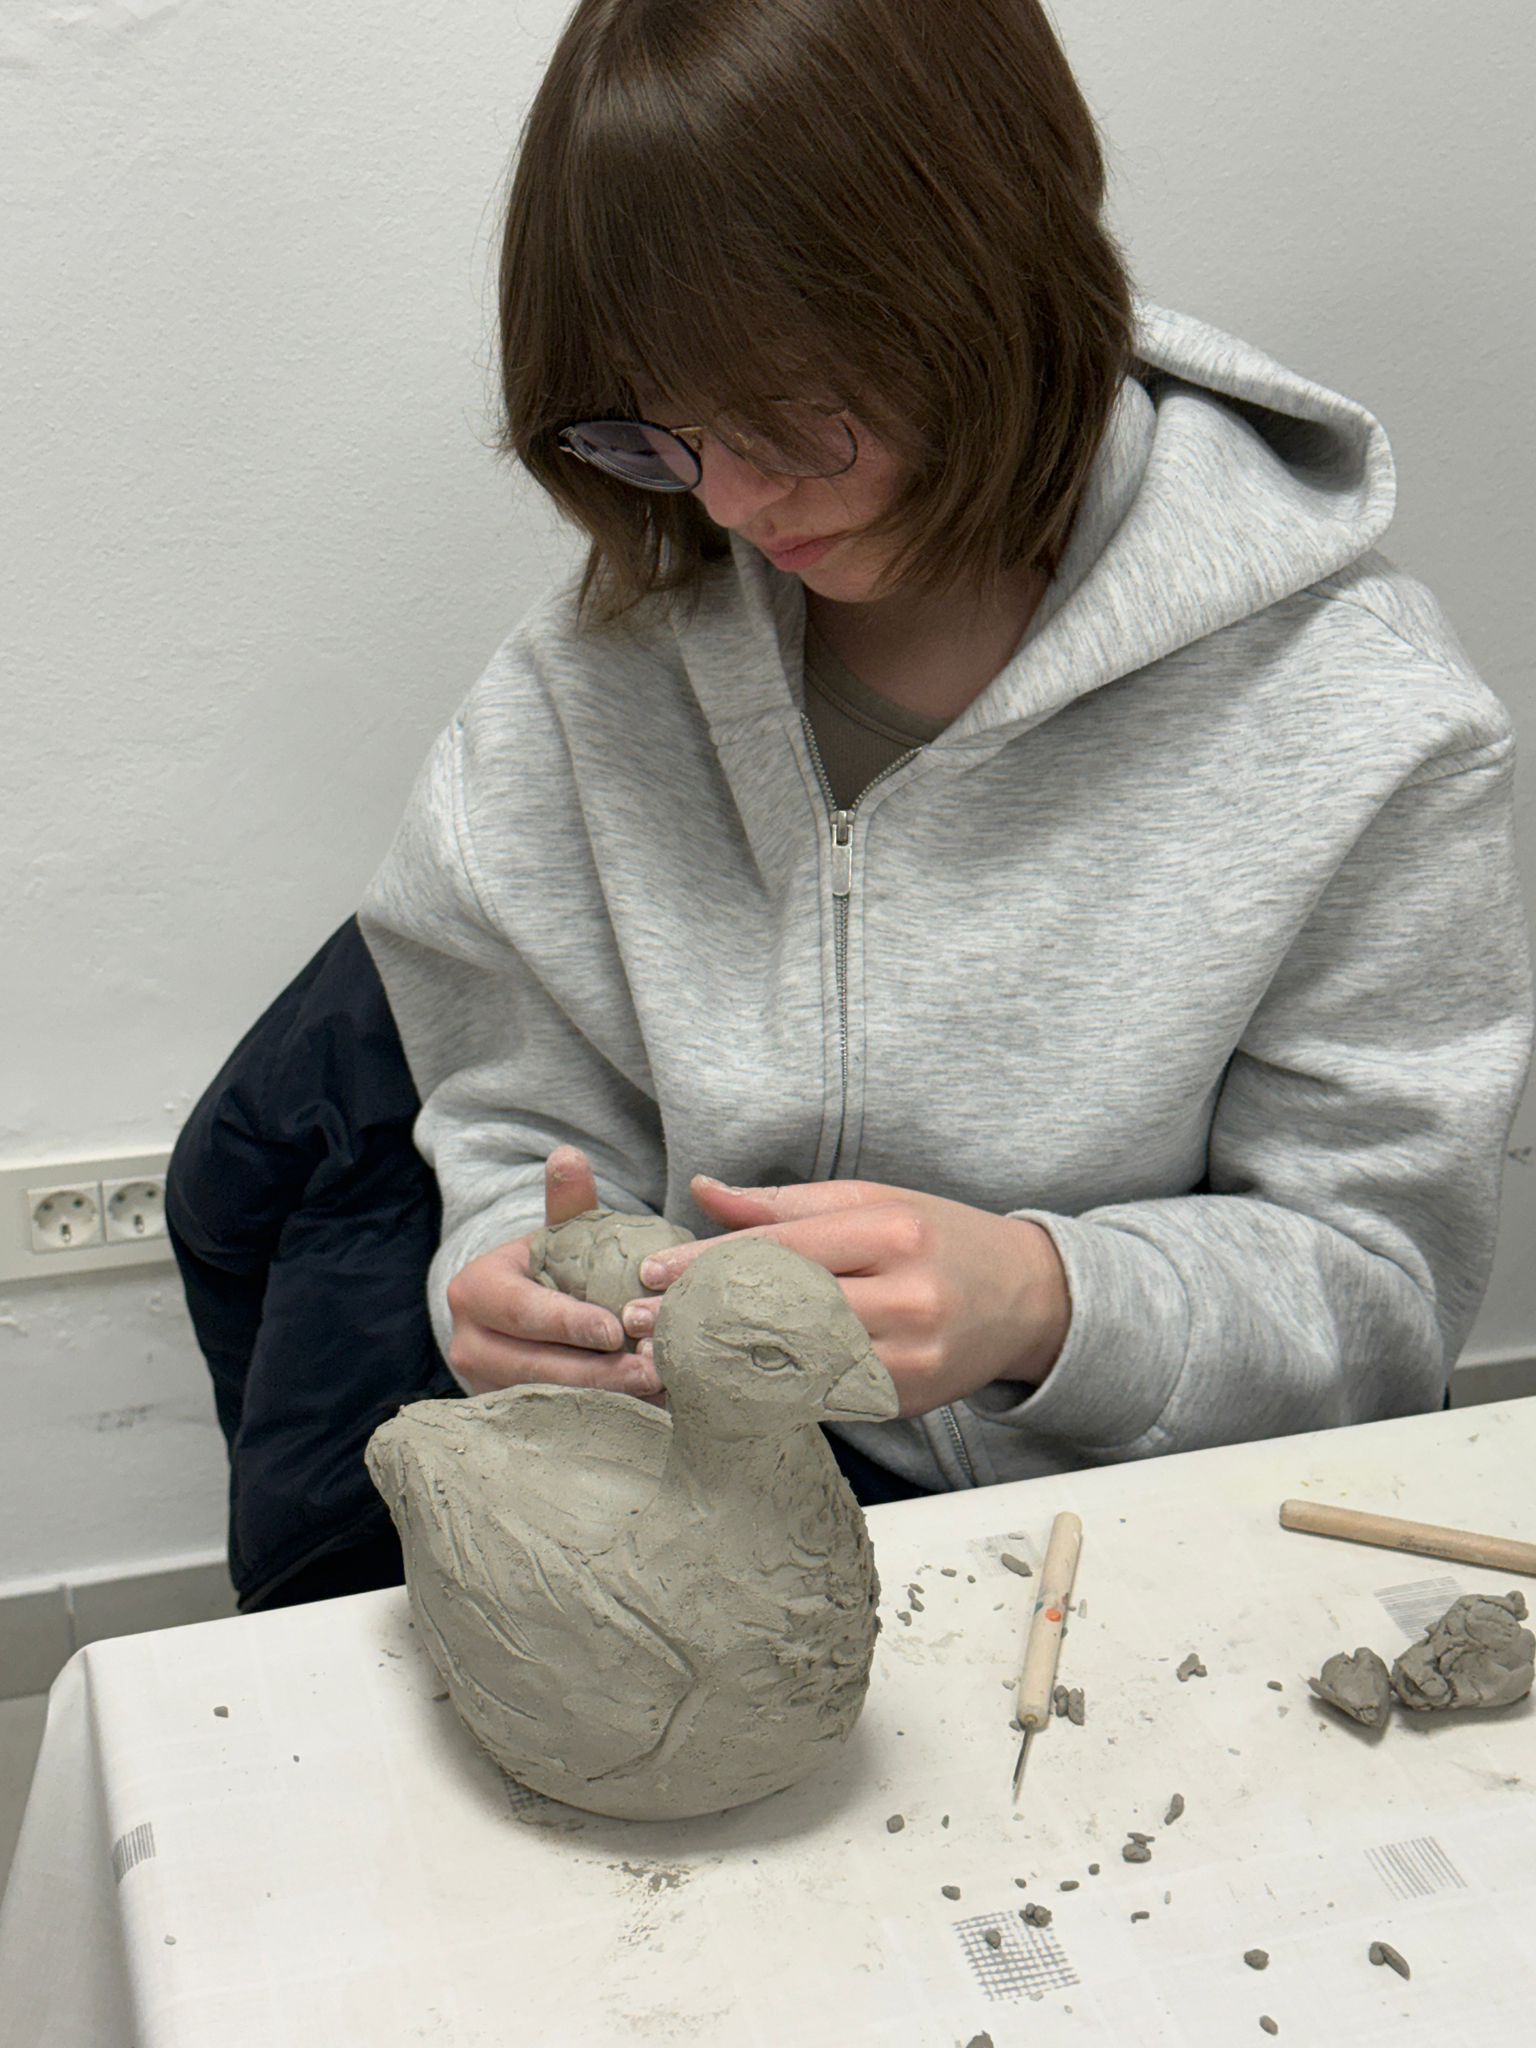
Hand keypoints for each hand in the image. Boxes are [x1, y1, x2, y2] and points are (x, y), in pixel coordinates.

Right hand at [445, 1145, 665, 1402]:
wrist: (521, 1313)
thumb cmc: (549, 1267)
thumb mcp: (558, 1234)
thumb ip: (567, 1202)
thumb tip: (569, 1156)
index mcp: (474, 1291)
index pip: (524, 1311)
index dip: (570, 1322)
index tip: (615, 1327)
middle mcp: (469, 1344)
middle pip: (536, 1366)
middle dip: (597, 1371)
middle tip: (651, 1368)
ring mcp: (485, 1386)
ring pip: (548, 1400)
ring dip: (605, 1398)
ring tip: (656, 1388)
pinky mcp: (509, 1415)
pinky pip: (558, 1420)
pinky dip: (604, 1415)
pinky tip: (647, 1408)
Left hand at [619, 1174, 1069, 1420]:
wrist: (1027, 1297)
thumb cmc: (939, 1239)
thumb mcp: (870, 1200)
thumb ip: (783, 1205)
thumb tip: (704, 1191)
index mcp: (894, 1233)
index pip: (784, 1250)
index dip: (710, 1263)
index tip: (652, 1273)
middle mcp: (908, 1298)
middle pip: (784, 1311)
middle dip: (704, 1318)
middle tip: (641, 1324)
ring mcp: (911, 1359)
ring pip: (797, 1365)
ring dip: (723, 1364)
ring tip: (663, 1358)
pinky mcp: (908, 1401)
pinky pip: (823, 1399)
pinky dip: (766, 1393)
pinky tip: (718, 1388)